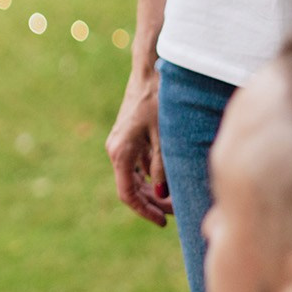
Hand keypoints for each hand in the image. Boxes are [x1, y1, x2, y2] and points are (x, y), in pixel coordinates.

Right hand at [105, 67, 171, 226]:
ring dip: (153, 190)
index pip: (128, 194)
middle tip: (176, 211)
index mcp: (120, 152)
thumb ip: (161, 166)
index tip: (163, 221)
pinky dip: (152, 175)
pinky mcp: (129, 137)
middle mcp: (116, 150)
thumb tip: (160, 192)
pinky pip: (138, 164)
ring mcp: (122, 143)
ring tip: (175, 197)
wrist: (150, 70)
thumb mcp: (164, 135)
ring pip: (135, 177)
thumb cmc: (158, 99)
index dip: (145, 211)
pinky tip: (170, 177)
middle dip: (152, 202)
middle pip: (131, 188)